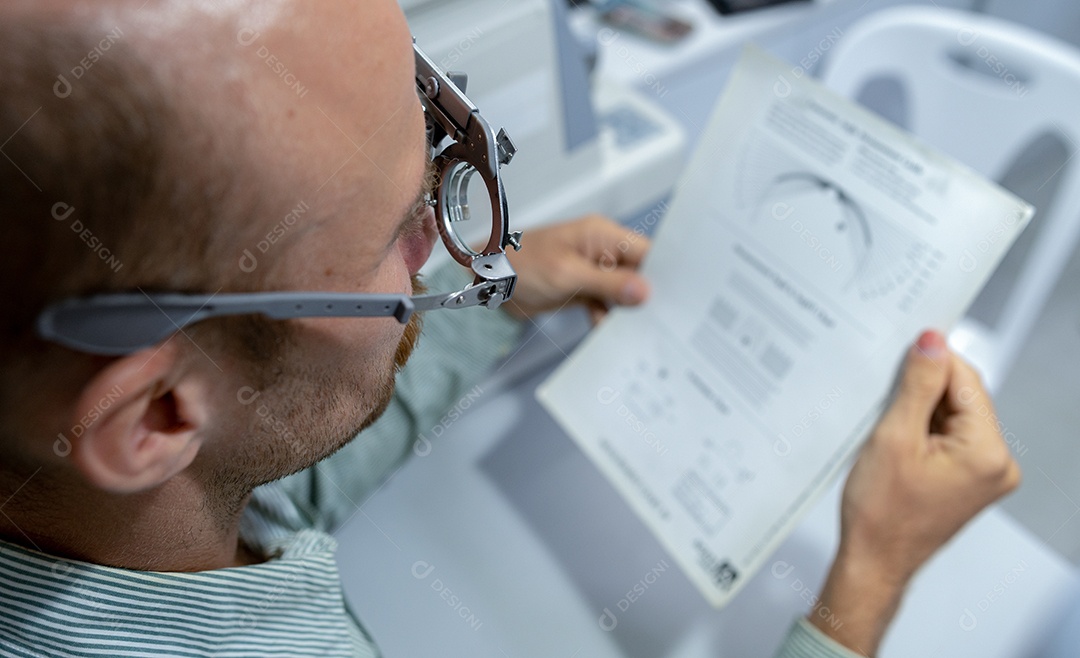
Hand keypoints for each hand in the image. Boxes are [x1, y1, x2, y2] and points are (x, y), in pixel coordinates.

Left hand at [502, 214, 649, 321]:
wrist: (488, 279)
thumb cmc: (520, 263)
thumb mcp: (568, 274)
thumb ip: (607, 283)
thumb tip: (644, 291)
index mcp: (602, 235)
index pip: (645, 251)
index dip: (663, 272)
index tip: (678, 295)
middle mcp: (601, 252)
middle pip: (638, 273)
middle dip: (646, 295)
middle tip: (662, 320)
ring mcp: (593, 272)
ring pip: (623, 292)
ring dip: (627, 311)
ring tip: (638, 331)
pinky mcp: (583, 290)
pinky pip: (605, 305)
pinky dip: (608, 319)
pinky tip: (610, 334)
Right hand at [811, 330, 1019, 655]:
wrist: (874, 560)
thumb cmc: (881, 514)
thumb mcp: (894, 437)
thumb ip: (918, 386)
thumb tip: (933, 344)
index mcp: (988, 453)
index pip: (965, 381)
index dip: (931, 362)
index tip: (902, 352)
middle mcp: (997, 463)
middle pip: (962, 397)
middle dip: (923, 390)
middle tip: (886, 400)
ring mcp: (985, 473)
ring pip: (953, 415)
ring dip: (920, 410)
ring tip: (889, 431)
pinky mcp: (969, 478)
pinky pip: (949, 436)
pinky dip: (922, 429)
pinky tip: (897, 441)